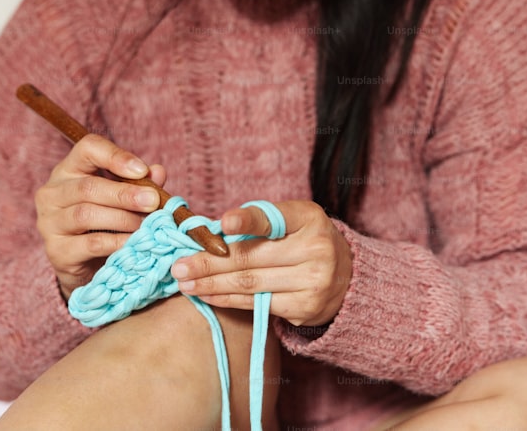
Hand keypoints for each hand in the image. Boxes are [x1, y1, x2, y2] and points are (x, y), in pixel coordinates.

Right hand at [35, 134, 165, 299]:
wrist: (85, 264)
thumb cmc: (105, 222)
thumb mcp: (123, 198)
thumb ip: (140, 183)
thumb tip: (158, 172)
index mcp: (69, 170)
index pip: (87, 149)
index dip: (115, 156)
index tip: (142, 170)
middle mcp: (52, 193)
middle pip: (88, 186)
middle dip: (125, 194)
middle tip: (153, 201)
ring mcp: (50, 222)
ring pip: (86, 214)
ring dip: (123, 219)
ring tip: (146, 225)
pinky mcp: (57, 251)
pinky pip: (90, 244)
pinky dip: (117, 242)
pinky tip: (134, 243)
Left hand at [171, 200, 351, 326]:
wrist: (347, 276)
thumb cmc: (304, 241)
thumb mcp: (290, 221)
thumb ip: (256, 224)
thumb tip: (207, 234)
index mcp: (308, 218)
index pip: (272, 219)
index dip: (247, 221)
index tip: (223, 224)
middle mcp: (315, 249)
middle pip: (251, 258)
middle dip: (208, 263)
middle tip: (179, 265)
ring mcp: (313, 282)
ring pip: (249, 284)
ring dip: (211, 284)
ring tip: (185, 282)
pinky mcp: (305, 308)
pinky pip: (257, 304)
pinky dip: (227, 299)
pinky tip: (207, 295)